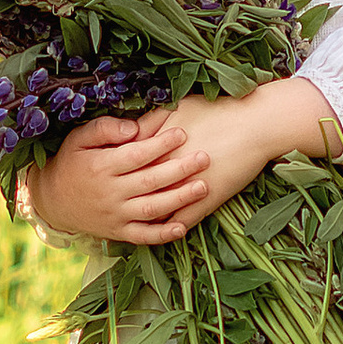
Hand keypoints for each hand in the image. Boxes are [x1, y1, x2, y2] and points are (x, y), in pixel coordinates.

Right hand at [27, 107, 201, 243]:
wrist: (51, 200)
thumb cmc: (70, 162)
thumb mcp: (78, 138)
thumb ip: (105, 129)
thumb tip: (135, 128)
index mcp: (101, 167)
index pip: (137, 155)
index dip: (161, 144)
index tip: (181, 132)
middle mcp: (110, 193)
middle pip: (150, 181)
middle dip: (180, 169)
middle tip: (205, 157)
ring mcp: (115, 215)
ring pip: (152, 208)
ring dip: (180, 199)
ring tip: (203, 187)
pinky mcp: (117, 232)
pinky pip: (143, 236)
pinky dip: (163, 234)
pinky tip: (183, 227)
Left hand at [28, 82, 336, 246]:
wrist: (258, 124)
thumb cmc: (219, 111)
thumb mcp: (179, 109)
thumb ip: (151, 122)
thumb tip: (130, 131)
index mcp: (157, 147)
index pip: (125, 164)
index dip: (104, 172)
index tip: (84, 179)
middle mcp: (167, 172)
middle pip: (132, 191)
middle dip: (109, 200)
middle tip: (86, 207)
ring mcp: (186, 190)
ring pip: (152, 212)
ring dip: (133, 219)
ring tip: (112, 225)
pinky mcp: (205, 202)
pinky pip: (179, 222)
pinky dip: (165, 230)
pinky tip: (154, 235)